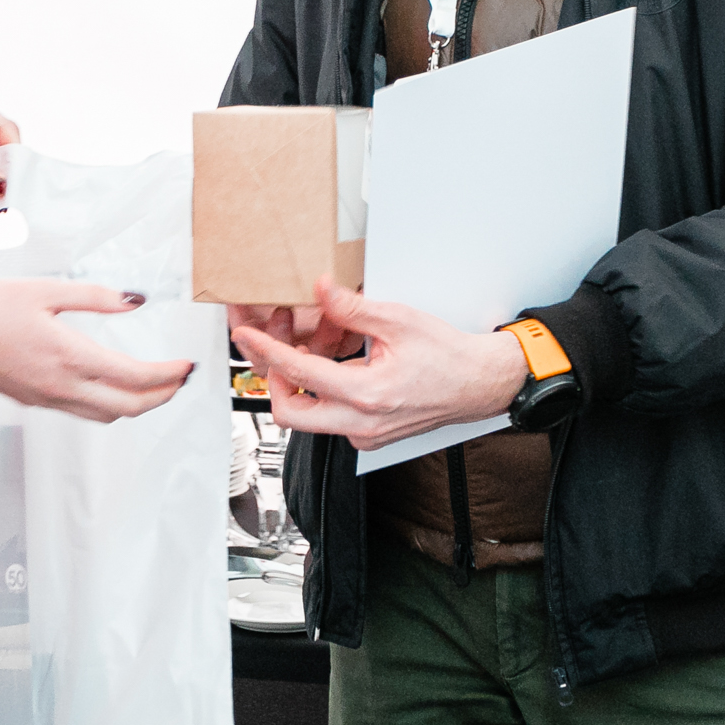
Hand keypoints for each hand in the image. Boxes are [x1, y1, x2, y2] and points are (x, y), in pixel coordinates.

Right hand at [0, 280, 195, 422]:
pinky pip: (83, 411)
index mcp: (70, 357)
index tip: (188, 365)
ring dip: (136, 404)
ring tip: (154, 383)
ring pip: (106, 415)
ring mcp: (47, 399)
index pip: (136, 378)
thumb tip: (135, 300)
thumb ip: (95, 297)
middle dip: (162, 396)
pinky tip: (110, 383)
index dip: (170, 375)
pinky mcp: (33, 400)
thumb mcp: (44, 289)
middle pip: (129, 407)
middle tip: (181, 378)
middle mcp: (62, 387)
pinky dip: (108, 403)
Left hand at [230, 283, 525, 449]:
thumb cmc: (448, 355)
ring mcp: (364, 435)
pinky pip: (330, 417)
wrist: (479, 383)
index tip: (246, 335)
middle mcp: (361, 424)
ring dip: (300, 383)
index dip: (267, 351)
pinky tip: (335, 362)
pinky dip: (322, 391)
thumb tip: (320, 289)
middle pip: (289, 414)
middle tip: (275, 348)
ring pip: (309, 417)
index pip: (298, 375)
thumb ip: (352, 307)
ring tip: (313, 345)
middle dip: (274, 379)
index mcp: (367, 395)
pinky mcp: (368, 435)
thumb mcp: (398, 320)